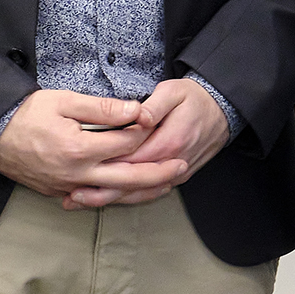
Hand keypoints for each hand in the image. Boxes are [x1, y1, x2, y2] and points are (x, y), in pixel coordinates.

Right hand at [0, 87, 178, 202]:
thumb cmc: (26, 114)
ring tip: (166, 184)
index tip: (158, 121)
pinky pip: (94, 198)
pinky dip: (116, 196)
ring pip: (114, 194)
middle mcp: (77, 174)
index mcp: (79, 149)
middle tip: (182, 166)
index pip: (125, 143)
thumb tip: (136, 110)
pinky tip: (132, 192)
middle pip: (128, 178)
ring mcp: (68, 187)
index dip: (144, 131)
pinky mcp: (59, 193)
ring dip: (142, 191)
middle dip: (158, 173)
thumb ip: (102, 108)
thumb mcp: (63, 100)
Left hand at [63, 80, 232, 207]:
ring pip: (140, 193)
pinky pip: (151, 193)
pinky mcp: (177, 178)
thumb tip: (139, 116)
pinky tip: (108, 199)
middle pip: (131, 182)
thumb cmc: (195, 98)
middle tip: (72, 195)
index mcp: (169, 142)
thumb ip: (155, 105)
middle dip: (100, 191)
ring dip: (111, 199)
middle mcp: (172, 163)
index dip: (104, 165)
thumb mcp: (174, 91)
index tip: (79, 167)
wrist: (222, 110)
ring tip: (81, 202)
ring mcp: (176, 173)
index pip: (131, 159)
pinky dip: (128, 198)